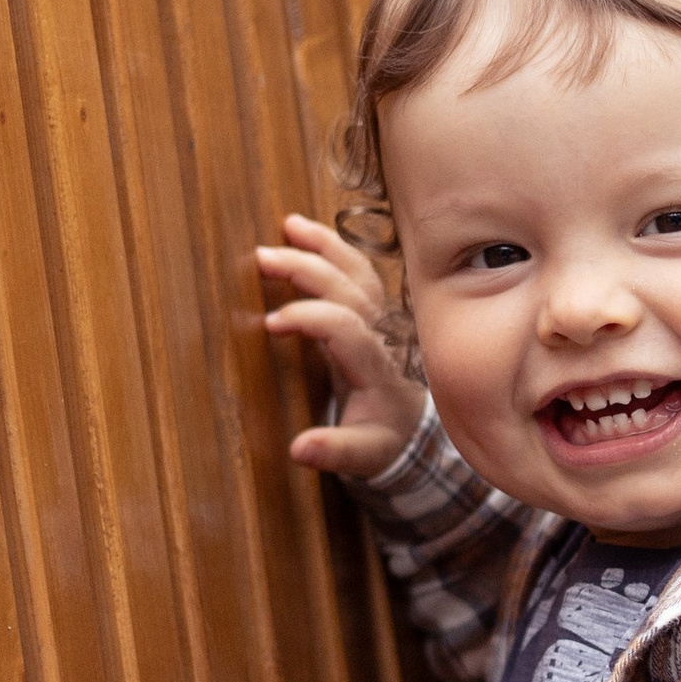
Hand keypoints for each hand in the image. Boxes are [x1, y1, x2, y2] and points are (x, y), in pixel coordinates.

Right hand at [259, 212, 422, 479]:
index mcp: (379, 369)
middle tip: (262, 257)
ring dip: (323, 246)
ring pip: (357, 271)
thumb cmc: (384, 439)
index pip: (347, 329)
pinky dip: (332, 246)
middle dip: (307, 269)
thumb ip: (334, 451)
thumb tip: (299, 450)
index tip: (270, 322)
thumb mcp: (364, 455)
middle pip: (350, 290)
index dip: (310, 319)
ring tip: (287, 226)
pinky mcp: (377, 306)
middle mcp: (386, 334)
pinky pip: (358, 268)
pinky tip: (301, 229)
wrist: (418, 426)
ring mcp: (384, 315)